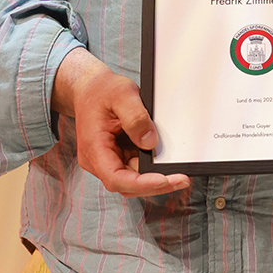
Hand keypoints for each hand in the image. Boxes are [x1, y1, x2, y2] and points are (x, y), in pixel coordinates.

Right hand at [52, 48, 189, 197]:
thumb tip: (150, 142)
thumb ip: (136, 118)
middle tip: (182, 180)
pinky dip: (149, 168)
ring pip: (131, 179)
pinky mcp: (115, 155)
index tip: (165, 180)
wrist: (90, 87)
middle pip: (126, 184)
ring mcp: (106, 159)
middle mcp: (97, 160)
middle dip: (154, 185)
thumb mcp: (123, 95)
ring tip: (178, 175)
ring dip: (153, 179)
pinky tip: (165, 162)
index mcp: (94, 149)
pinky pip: (133, 168)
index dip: (142, 184)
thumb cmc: (102, 90)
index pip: (116, 178)